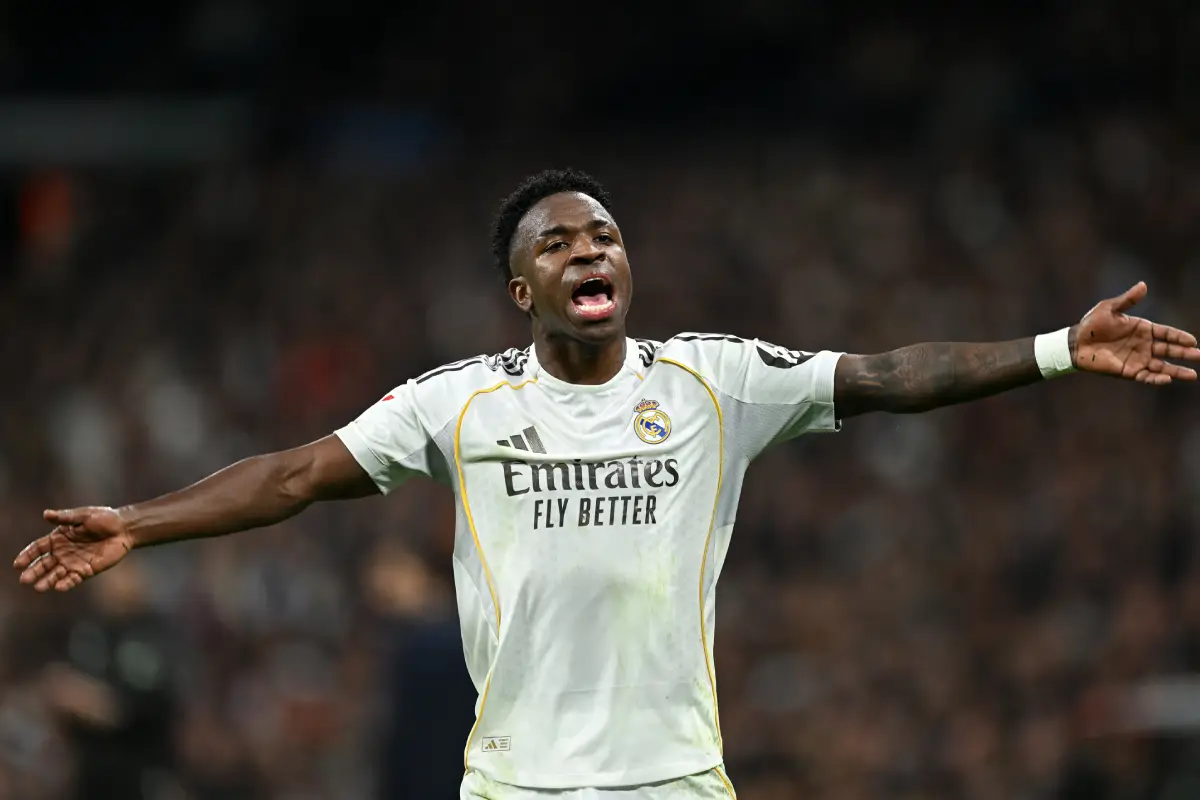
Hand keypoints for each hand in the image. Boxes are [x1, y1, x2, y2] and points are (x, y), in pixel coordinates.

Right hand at [14, 507, 134, 591]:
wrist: (124, 529)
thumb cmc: (103, 518)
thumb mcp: (83, 516)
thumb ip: (65, 517)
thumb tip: (46, 514)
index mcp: (58, 538)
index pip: (38, 548)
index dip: (27, 555)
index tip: (18, 564)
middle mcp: (63, 552)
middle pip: (44, 564)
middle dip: (34, 572)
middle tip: (24, 580)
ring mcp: (73, 563)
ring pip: (56, 574)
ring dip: (47, 581)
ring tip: (39, 587)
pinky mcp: (86, 571)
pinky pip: (73, 579)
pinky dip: (66, 584)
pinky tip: (59, 587)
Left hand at [1074, 282, 1199, 383]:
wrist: (1075, 344)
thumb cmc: (1091, 324)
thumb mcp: (1109, 308)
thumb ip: (1128, 300)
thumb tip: (1143, 285)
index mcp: (1142, 329)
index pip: (1166, 333)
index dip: (1179, 337)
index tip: (1193, 341)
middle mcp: (1143, 345)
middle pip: (1169, 350)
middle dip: (1185, 354)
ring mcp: (1137, 359)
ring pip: (1162, 366)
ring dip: (1176, 371)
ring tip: (1192, 375)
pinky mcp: (1128, 371)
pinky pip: (1145, 376)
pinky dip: (1156, 379)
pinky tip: (1167, 379)